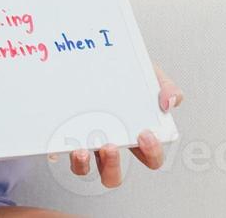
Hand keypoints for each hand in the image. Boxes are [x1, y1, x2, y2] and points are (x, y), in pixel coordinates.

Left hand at [65, 62, 182, 188]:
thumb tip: (170, 102)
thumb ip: (165, 86)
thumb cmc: (125, 69)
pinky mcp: (63, 131)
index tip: (146, 134)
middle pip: (113, 175)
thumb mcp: (148, 73)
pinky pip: (56, 149)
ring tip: (82, 148)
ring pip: (83, 168)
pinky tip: (58, 140)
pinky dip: (55, 150)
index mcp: (134, 133)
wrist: (95, 50)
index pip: (150, 158)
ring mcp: (85, 138)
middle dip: (112, 167)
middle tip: (110, 146)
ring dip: (82, 165)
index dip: (151, 154)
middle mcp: (109, 141)